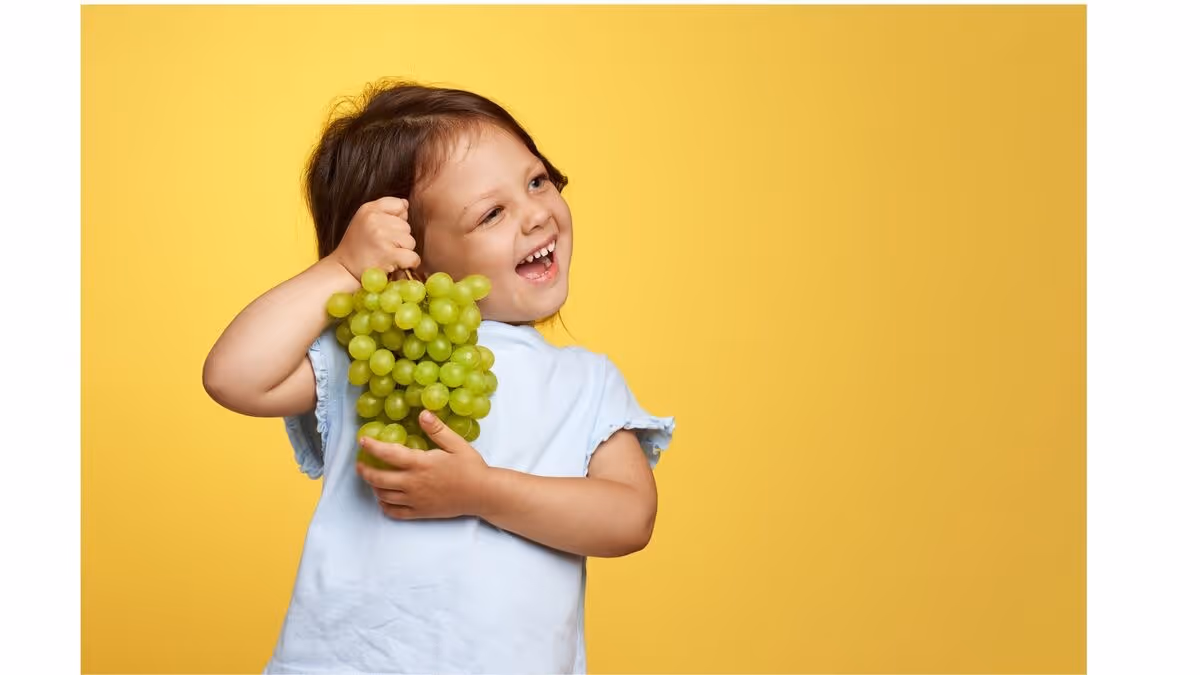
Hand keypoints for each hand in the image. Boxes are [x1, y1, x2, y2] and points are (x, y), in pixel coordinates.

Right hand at [330, 196, 420, 278]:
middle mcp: (374, 220)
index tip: (386, 230)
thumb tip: (406, 204)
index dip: (397, 219)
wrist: (344, 269)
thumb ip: (385, 209)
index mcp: (369, 210)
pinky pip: (413, 257)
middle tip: (383, 246)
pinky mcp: (388, 254)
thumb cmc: (357, 246)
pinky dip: (409, 263)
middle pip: (406, 226)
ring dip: (403, 251)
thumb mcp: (364, 220)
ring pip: (410, 241)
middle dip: (399, 238)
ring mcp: (381, 237)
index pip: (400, 205)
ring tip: (386, 254)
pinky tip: (396, 264)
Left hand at [356, 410, 490, 519]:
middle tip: (360, 463)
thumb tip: (423, 414)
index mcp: (421, 464)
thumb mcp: (457, 444)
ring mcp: (415, 500)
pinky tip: (384, 499)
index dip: (372, 446)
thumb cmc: (471, 468)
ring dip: (374, 487)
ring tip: (372, 478)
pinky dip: (384, 506)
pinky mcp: (420, 512)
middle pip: (378, 479)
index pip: (388, 454)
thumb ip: (438, 430)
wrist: (483, 494)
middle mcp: (413, 483)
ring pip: (384, 496)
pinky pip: (395, 512)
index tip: (362, 440)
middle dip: (365, 470)